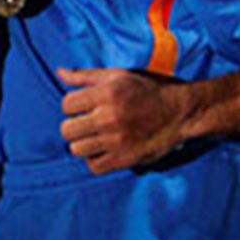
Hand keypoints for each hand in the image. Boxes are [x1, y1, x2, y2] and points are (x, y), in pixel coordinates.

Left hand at [58, 68, 190, 173]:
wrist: (180, 113)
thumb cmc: (146, 91)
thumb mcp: (117, 76)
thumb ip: (85, 76)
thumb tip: (59, 72)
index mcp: (106, 94)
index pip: (67, 105)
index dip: (72, 105)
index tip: (83, 107)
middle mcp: (110, 118)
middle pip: (67, 129)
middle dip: (73, 125)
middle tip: (86, 124)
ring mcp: (118, 141)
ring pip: (77, 149)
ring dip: (82, 144)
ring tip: (94, 137)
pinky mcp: (126, 159)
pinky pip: (94, 167)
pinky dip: (94, 160)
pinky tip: (102, 150)